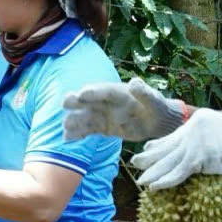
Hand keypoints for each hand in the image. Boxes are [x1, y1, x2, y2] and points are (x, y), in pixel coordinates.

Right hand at [61, 79, 187, 142]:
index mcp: (118, 92)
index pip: (103, 90)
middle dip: (76, 101)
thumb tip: (134, 82)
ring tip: (65, 126)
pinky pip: (87, 130)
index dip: (93, 92)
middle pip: (87, 100)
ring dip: (74, 120)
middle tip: (66, 103)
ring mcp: (102, 115)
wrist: (156, 122)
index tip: (81, 94)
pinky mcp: (102, 127)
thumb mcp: (153, 100)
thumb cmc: (156, 107)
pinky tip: (67, 139)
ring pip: (84, 117)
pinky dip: (77, 134)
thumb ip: (144, 93)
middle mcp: (106, 102)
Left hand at [130, 109, 221, 189]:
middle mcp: (192, 131)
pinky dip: (166, 181)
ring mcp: (195, 145)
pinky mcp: (199, 159)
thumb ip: (200, 134)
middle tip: (135, 163)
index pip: (173, 135)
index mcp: (196, 122)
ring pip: (169, 162)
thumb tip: (186, 144)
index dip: (158, 144)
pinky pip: (178, 173)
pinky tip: (154, 186)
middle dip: (150, 158)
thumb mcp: (217, 128)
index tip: (145, 149)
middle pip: (167, 148)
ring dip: (153, 173)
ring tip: (140, 180)